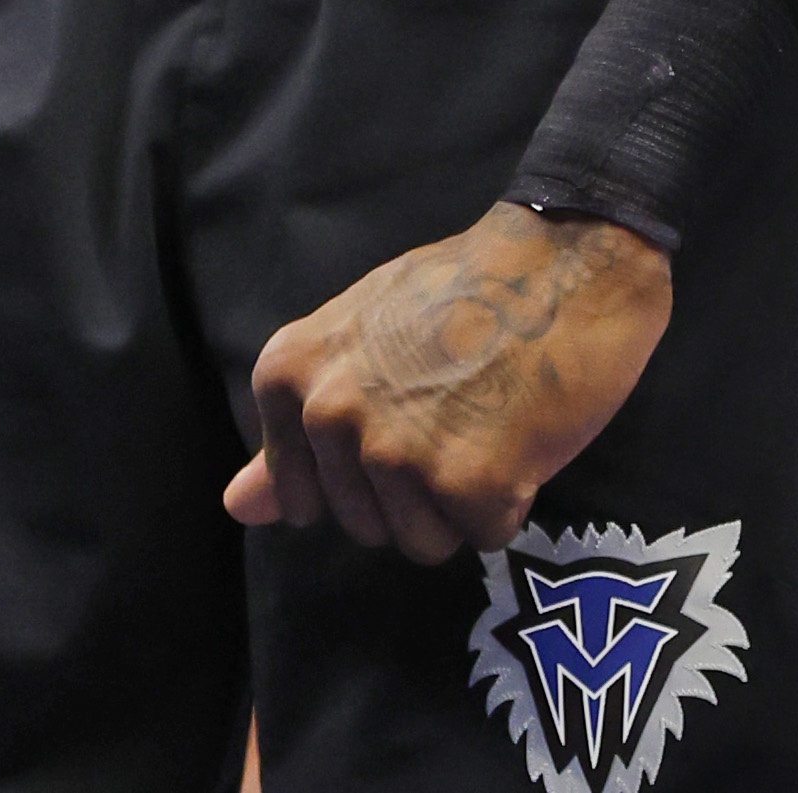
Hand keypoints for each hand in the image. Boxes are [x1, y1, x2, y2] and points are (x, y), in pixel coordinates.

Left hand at [223, 201, 671, 563]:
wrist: (561, 256)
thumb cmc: (464, 290)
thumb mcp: (358, 335)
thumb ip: (294, 426)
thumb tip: (236, 507)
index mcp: (291, 372)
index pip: (303, 494)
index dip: (360, 469)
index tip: (399, 414)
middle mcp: (331, 414)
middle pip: (364, 525)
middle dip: (416, 489)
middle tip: (456, 408)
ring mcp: (396, 451)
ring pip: (421, 541)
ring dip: (461, 500)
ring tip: (485, 419)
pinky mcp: (467, 483)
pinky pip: (482, 537)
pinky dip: (509, 500)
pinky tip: (519, 435)